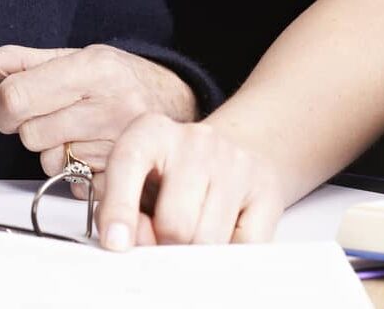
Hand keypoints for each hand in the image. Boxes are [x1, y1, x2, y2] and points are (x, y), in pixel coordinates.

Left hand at [0, 43, 198, 174]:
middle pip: (28, 133)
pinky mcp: (122, 177)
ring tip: (82, 132)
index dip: (2, 105)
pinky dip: (76, 173)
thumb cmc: (119, 79)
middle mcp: (111, 104)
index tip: (11, 104)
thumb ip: (16, 63)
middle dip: (34, 127)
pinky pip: (71, 184)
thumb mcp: (72, 58)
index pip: (15, 96)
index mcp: (94, 67)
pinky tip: (94, 152)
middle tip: (58, 114)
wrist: (175, 103)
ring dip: (56, 151)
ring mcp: (120, 144)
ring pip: (48, 161)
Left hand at [91, 113, 285, 248]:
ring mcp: (235, 161)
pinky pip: (244, 246)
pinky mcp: (266, 186)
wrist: (230, 154)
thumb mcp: (133, 187)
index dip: (119, 209)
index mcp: (150, 132)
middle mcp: (195, 139)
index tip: (116, 243)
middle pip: (174, 224)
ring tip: (195, 228)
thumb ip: (119, 212)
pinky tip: (223, 231)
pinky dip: (229, 252)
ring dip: (197, 250)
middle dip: (166, 244)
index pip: (128, 164)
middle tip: (165, 236)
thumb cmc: (169, 179)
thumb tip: (131, 242)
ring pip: (208, 240)